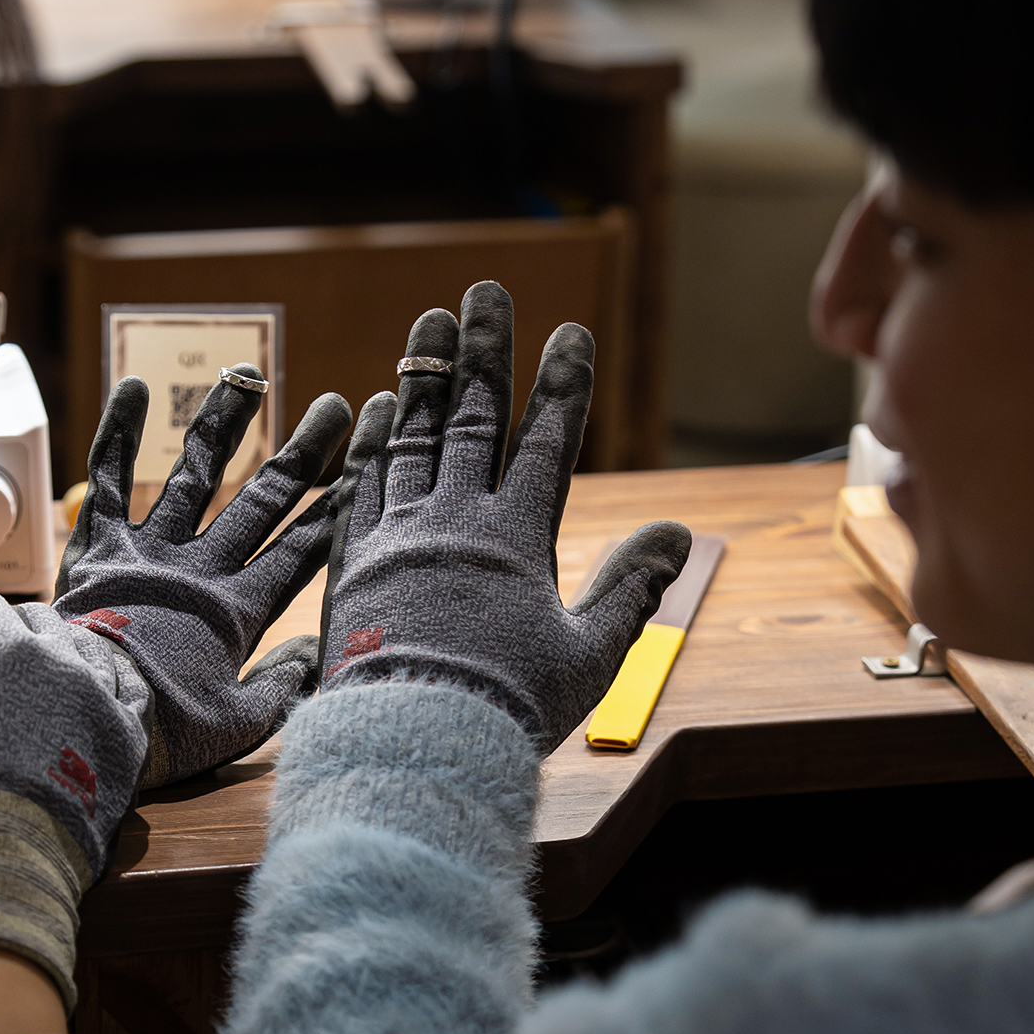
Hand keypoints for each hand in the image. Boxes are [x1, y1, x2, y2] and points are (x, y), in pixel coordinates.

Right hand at [0, 590, 149, 1007]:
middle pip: (36, 622)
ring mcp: (104, 697)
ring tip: (29, 675)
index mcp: (9, 650)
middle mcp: (65, 662)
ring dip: (54, 651)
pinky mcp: (129, 736)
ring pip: (83, 648)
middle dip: (4, 630)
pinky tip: (85, 689)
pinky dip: (104, 679)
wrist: (3, 867)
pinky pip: (126, 687)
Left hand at [55, 364, 353, 787]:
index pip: (303, 548)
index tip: (366, 466)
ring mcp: (150, 550)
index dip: (338, 505)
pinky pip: (109, 476)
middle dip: (304, 452)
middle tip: (335, 407)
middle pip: (264, 499)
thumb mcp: (235, 726)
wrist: (81, 716)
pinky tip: (136, 385)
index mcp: (239, 612)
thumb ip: (282, 686)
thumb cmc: (159, 731)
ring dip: (227, 421)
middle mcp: (202, 569)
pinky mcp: (98, 544)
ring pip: (198, 472)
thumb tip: (317, 652)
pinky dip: (121, 431)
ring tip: (249, 373)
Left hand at [321, 282, 691, 752]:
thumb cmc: (510, 705)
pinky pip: (364, 484)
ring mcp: (401, 533)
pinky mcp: (355, 559)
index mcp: (520, 538)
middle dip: (485, 351)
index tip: (569, 332)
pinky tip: (377, 404)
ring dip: (426, 377)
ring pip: (416, 437)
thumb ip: (633, 587)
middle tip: (484, 292)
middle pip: (476, 418)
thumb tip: (678, 533)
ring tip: (429, 323)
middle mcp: (458, 520)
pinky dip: (374, 441)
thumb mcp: (591, 653)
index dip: (561, 383)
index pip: (548, 440)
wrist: (414, 741)